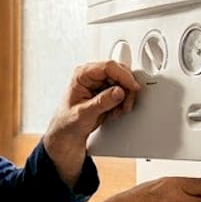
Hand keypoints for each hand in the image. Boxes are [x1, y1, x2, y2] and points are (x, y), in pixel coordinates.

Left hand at [43, 61, 141, 184]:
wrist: (67, 134)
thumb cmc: (67, 122)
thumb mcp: (84, 114)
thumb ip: (102, 102)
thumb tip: (118, 92)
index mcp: (82, 75)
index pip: (108, 67)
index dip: (123, 75)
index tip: (132, 87)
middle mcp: (91, 76)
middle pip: (119, 72)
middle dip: (126, 88)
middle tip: (126, 103)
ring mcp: (99, 83)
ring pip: (123, 82)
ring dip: (125, 97)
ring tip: (117, 111)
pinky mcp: (106, 92)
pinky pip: (123, 91)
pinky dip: (123, 102)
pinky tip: (114, 111)